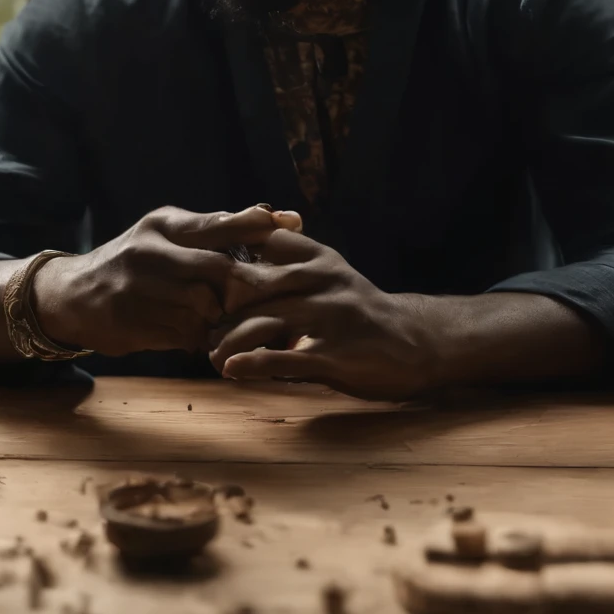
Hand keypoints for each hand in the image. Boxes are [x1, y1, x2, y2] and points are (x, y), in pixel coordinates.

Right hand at [31, 205, 292, 356]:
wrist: (73, 296)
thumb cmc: (133, 261)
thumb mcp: (164, 234)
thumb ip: (211, 229)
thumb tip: (272, 216)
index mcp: (162, 226)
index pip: (218, 223)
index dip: (257, 225)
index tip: (293, 226)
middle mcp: (150, 253)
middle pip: (219, 269)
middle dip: (249, 285)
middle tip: (275, 294)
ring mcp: (140, 290)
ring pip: (206, 306)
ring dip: (228, 317)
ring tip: (244, 320)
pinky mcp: (136, 324)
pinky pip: (186, 334)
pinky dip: (206, 337)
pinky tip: (215, 338)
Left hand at [209, 231, 443, 399]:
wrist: (417, 343)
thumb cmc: (361, 312)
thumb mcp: (330, 275)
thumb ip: (290, 264)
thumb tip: (234, 263)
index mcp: (318, 258)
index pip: (262, 243)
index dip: (226, 256)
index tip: (199, 274)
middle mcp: (323, 280)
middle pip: (253, 286)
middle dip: (219, 306)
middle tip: (196, 324)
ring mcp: (330, 317)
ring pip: (263, 321)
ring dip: (228, 340)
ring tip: (210, 355)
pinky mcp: (335, 355)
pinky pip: (285, 358)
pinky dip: (253, 364)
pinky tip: (232, 370)